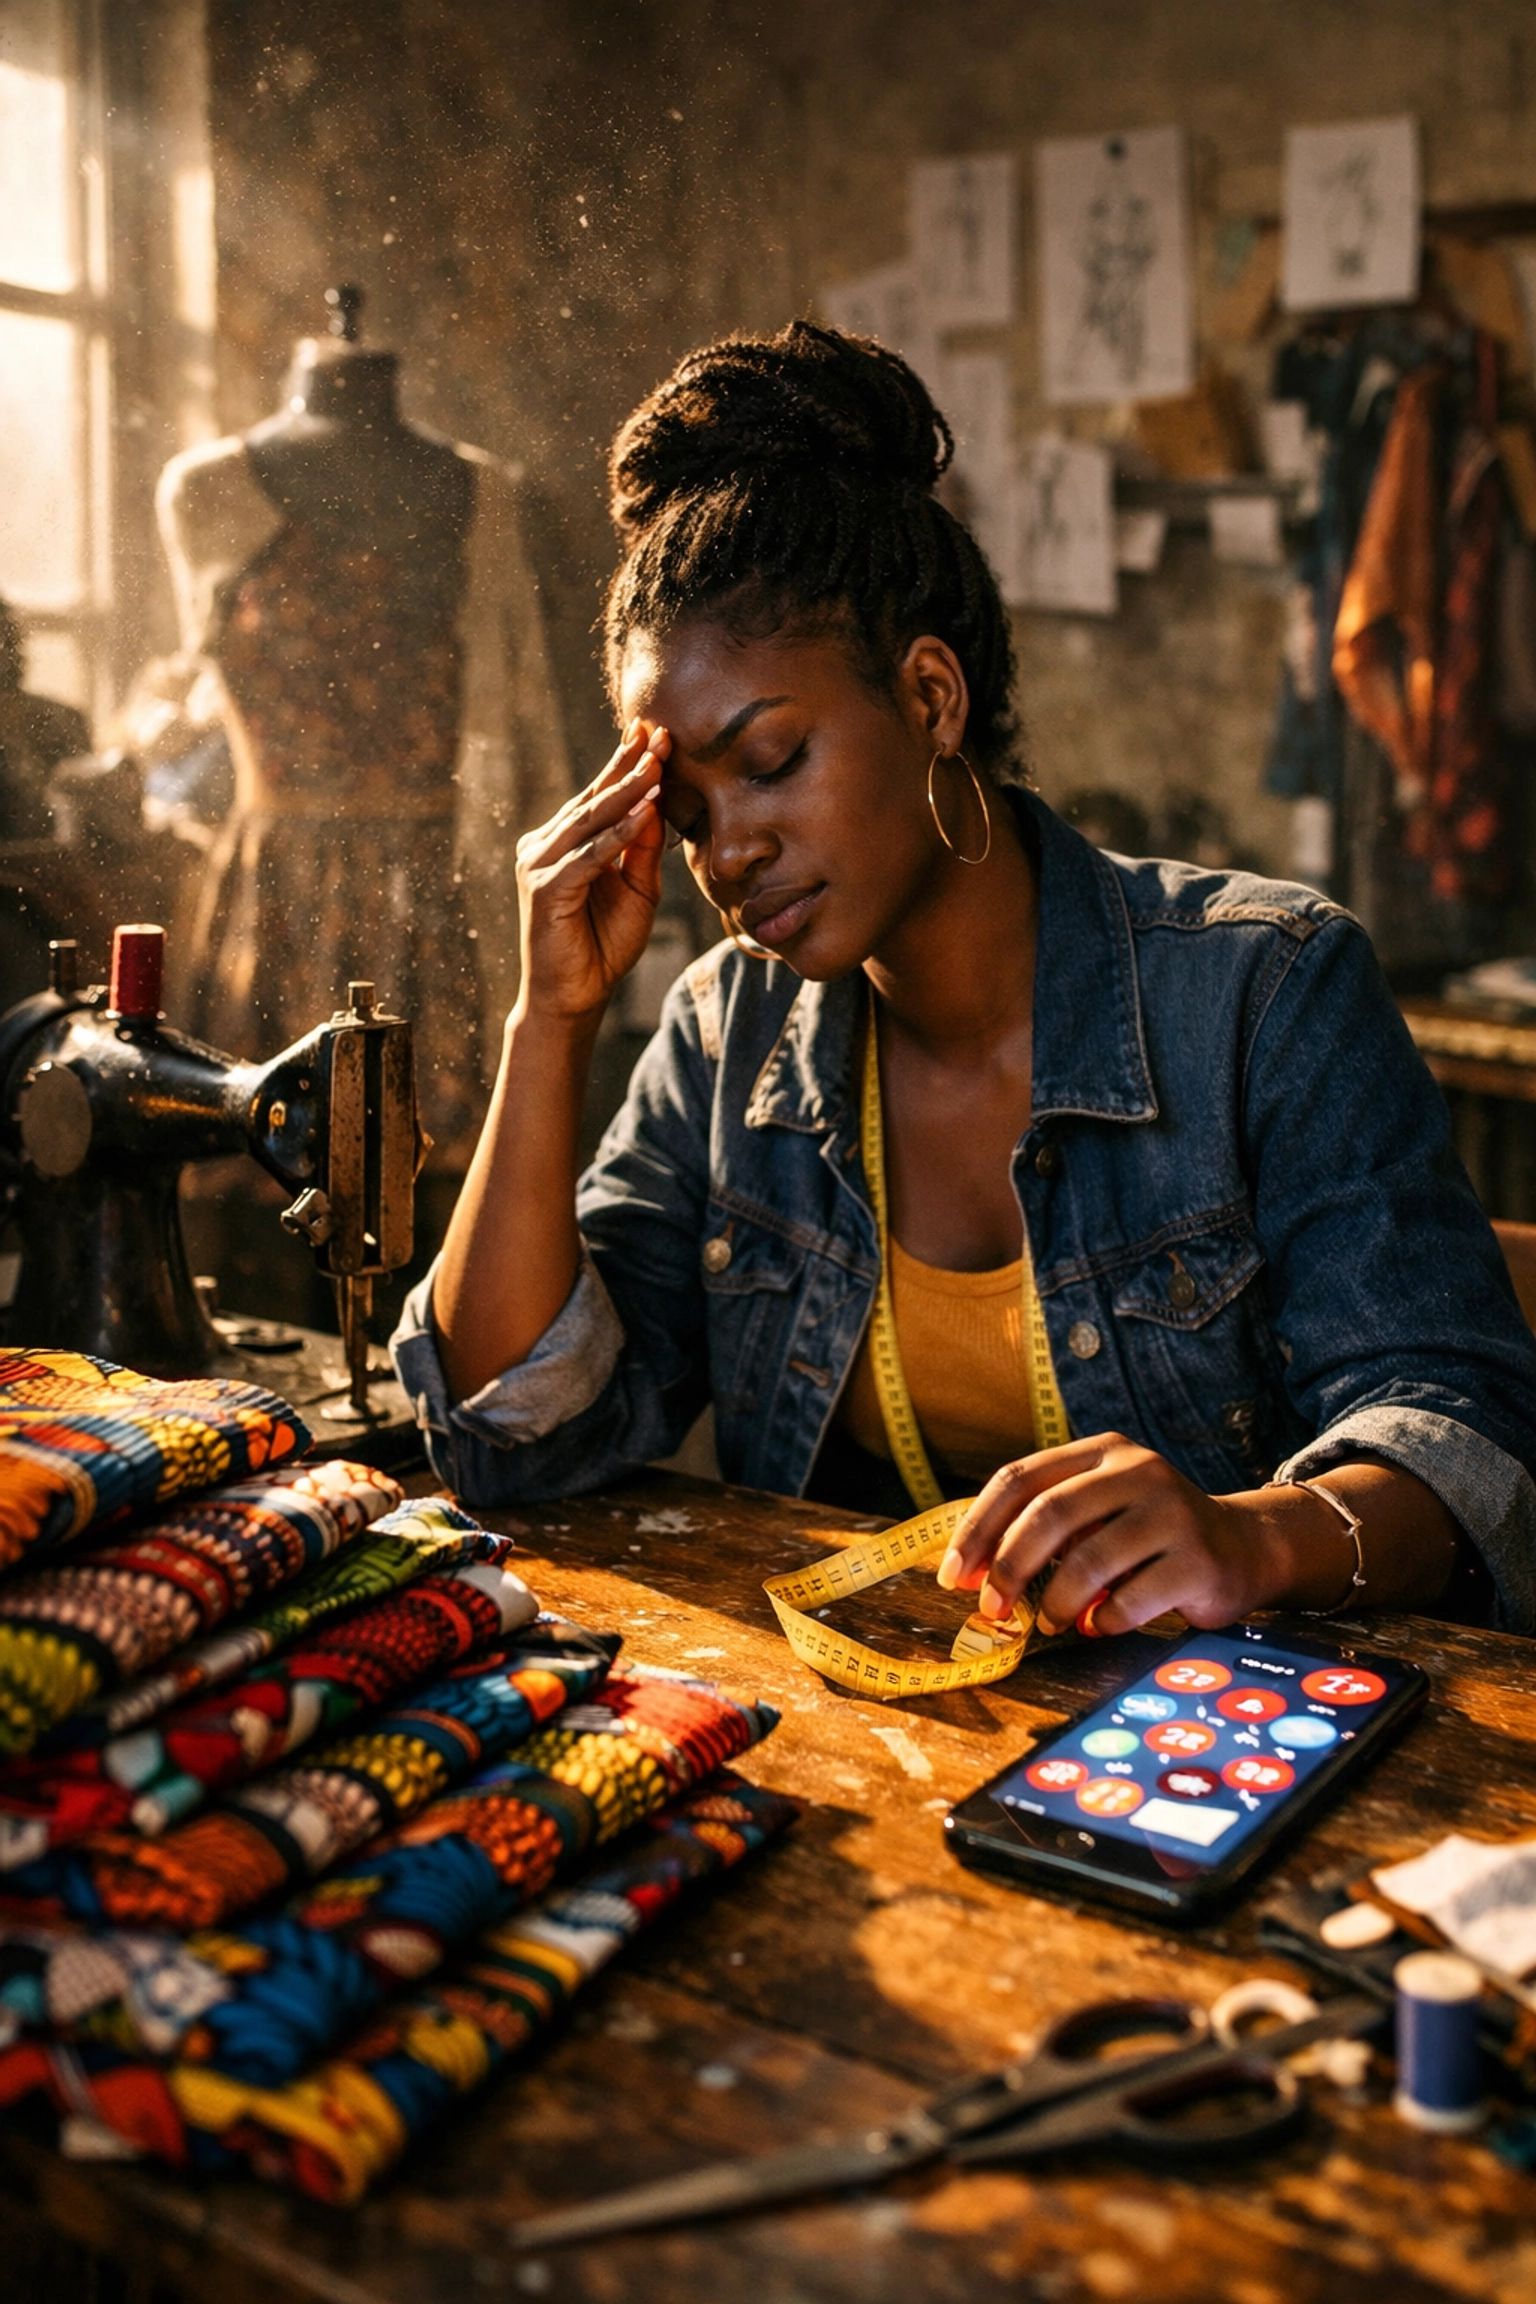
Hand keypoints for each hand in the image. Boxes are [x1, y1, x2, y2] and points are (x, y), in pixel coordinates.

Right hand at [513, 721, 668, 1023]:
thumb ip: (642, 851)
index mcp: (565, 842)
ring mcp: (538, 865)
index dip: (626, 764)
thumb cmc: (603, 946)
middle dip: (628, 765)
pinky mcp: (543, 889)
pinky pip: (588, 856)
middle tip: (658, 733)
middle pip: (593, 799)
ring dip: (625, 792)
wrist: (574, 997)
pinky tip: (642, 812)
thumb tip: (656, 804)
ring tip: (656, 764)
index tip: (654, 732)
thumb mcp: (637, 891)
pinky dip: (616, 835)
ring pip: (590, 821)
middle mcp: (545, 846)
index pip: (599, 797)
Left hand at [935, 1432, 1285, 1635]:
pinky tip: (1095, 1625)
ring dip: (1055, 1602)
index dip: (978, 1528)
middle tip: (989, 1608)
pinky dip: (1100, 1621)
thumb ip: (1045, 1525)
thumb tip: (969, 1571)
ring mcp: (1173, 1514)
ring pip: (1088, 1562)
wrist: (1244, 1548)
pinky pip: (1129, 1601)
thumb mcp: (1101, 1508)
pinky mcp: (1198, 1561)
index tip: (953, 1574)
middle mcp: (1139, 1471)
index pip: (1021, 1478)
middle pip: (1050, 1515)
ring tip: (1049, 1622)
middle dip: (1008, 1567)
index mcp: (1103, 1452)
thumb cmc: (1149, 1535)